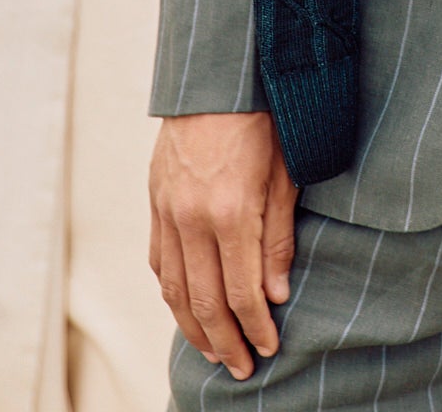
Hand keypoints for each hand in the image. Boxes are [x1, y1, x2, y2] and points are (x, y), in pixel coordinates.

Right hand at [149, 110, 297, 379]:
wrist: (217, 73)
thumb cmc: (263, 116)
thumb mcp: (286, 172)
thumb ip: (278, 236)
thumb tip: (275, 293)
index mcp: (229, 212)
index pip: (240, 292)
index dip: (255, 327)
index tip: (269, 347)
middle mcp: (191, 218)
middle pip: (204, 300)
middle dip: (224, 341)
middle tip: (241, 367)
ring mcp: (167, 210)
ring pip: (174, 288)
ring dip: (193, 326)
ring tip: (212, 351)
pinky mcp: (155, 200)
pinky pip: (159, 259)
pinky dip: (172, 291)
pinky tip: (186, 306)